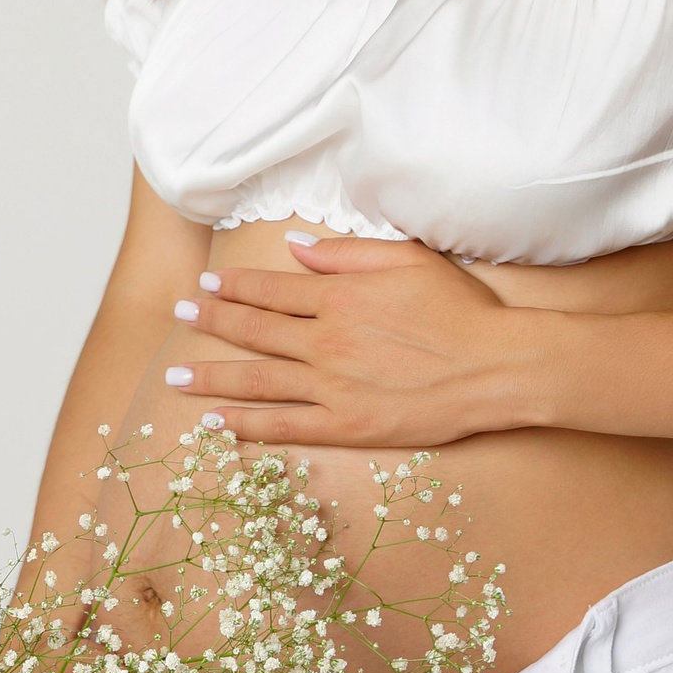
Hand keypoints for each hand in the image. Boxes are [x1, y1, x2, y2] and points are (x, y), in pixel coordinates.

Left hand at [164, 234, 533, 448]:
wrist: (495, 366)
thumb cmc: (459, 309)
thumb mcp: (405, 259)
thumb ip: (345, 253)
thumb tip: (293, 246)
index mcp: (339, 296)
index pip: (271, 290)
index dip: (233, 288)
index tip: (205, 286)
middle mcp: (326, 340)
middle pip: (254, 331)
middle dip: (211, 322)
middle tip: (179, 317)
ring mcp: (333, 386)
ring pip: (258, 381)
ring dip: (212, 376)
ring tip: (176, 376)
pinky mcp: (348, 425)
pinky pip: (286, 426)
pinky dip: (247, 424)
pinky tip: (217, 421)